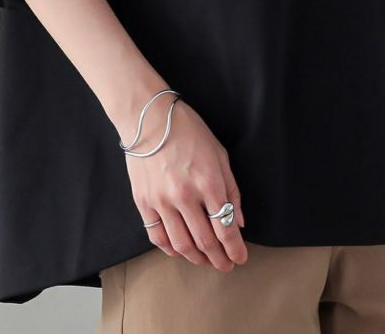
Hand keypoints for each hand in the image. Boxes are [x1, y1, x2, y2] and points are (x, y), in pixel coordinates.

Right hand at [121, 97, 247, 271]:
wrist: (148, 119)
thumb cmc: (188, 130)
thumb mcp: (219, 154)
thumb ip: (231, 190)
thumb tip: (238, 221)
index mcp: (208, 182)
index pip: (224, 228)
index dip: (235, 249)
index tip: (241, 258)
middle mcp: (185, 196)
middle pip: (204, 242)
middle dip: (218, 258)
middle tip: (225, 265)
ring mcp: (161, 201)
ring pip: (181, 244)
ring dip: (196, 258)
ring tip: (206, 260)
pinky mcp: (143, 202)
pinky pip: (157, 236)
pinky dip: (170, 249)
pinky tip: (180, 250)